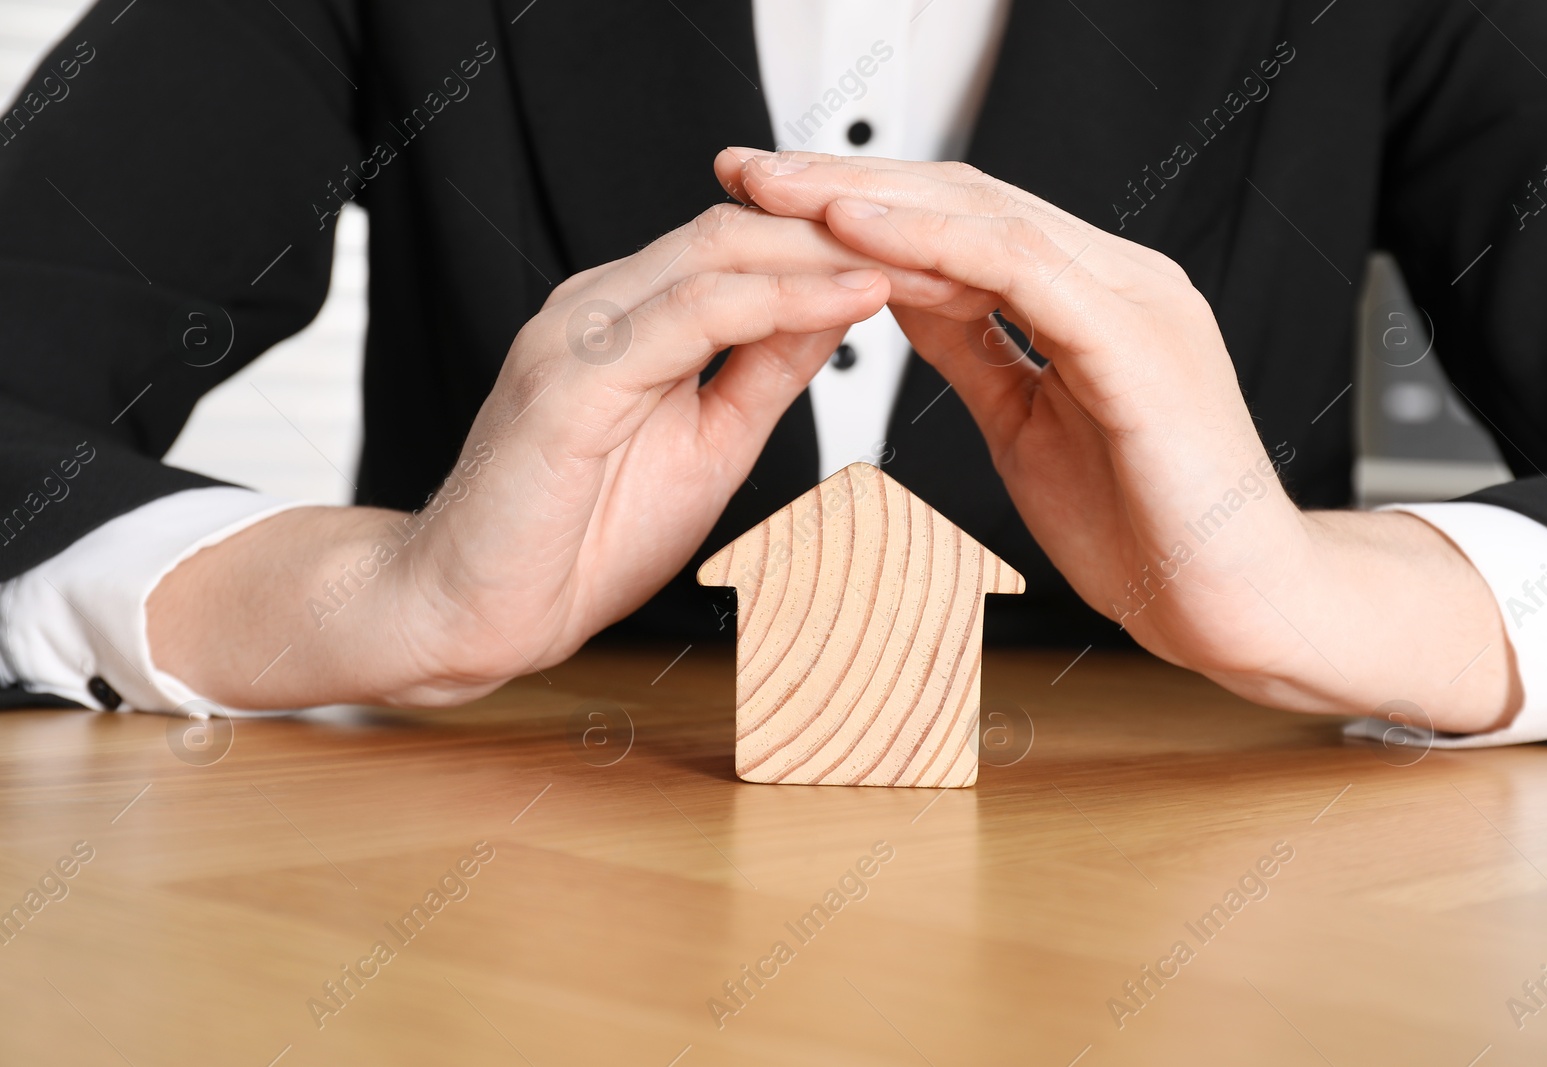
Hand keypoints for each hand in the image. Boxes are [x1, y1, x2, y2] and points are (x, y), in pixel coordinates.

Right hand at [149, 204, 980, 708]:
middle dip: (857, 234)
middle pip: (749, 229)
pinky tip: (850, 296)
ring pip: (723, 253)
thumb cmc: (576, 537)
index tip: (943, 263)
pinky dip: (778, 300)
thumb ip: (761, 371)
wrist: (472, 612)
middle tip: (958, 247)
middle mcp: (603, 303)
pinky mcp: (569, 380)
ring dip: (835, 253)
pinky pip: (690, 317)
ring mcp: (581, 333)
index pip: (756, 246)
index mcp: (635, 316)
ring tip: (929, 260)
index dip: (851, 246)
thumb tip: (834, 314)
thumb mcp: (707, 444)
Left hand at [718, 149, 1517, 730]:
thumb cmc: (1143, 525)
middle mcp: (1112, 276)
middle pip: (960, 199)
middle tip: (743, 170)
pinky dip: (929, 244)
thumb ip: (973, 348)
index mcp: (1086, 295)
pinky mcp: (1136, 339)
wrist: (1236, 603)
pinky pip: (1017, 270)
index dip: (858, 205)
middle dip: (843, 179)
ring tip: (776, 187)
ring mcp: (1130, 297)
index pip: (958, 222)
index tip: (764, 204)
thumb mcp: (1024, 420)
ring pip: (981, 216)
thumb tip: (902, 299)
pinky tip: (852, 229)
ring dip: (867, 197)